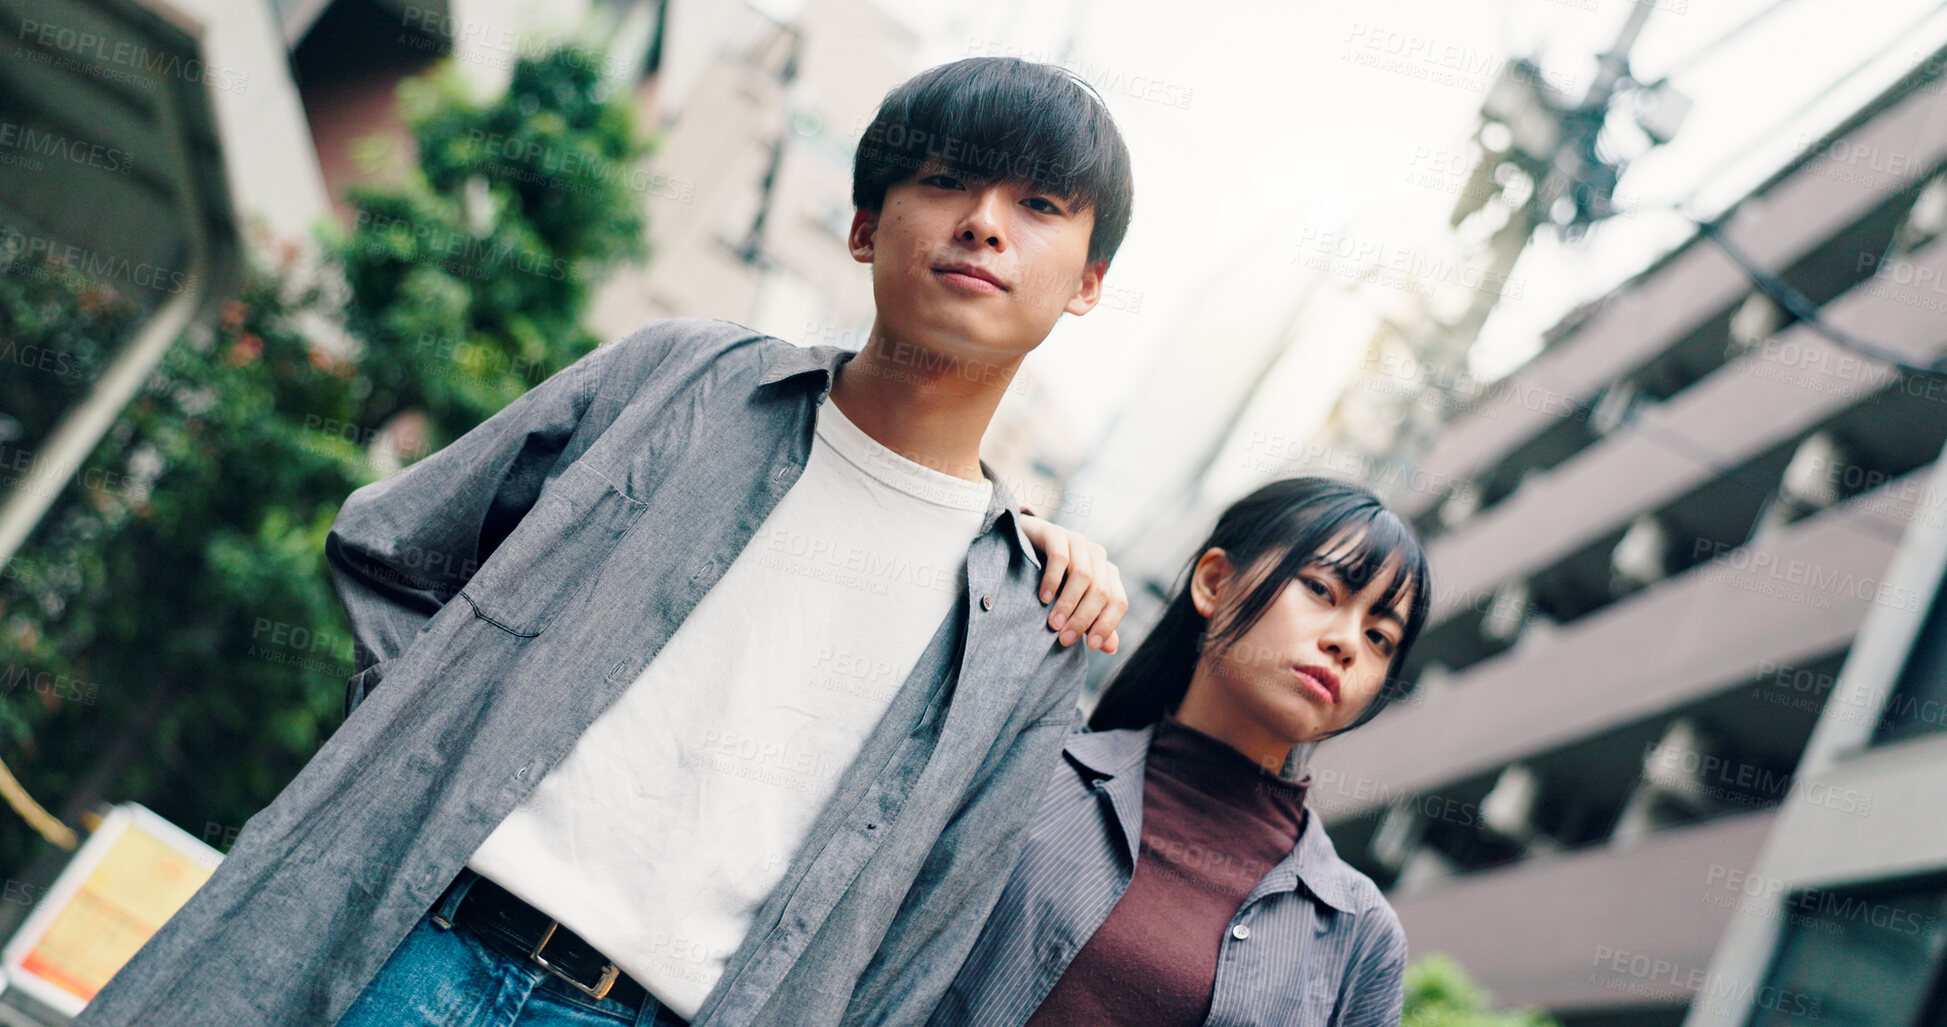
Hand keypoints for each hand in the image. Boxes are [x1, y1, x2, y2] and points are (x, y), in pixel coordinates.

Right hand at [1016, 512, 1127, 652]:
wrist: (1026, 544)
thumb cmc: (1055, 580)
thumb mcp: (1074, 603)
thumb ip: (1092, 623)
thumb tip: (1111, 648)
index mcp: (1108, 574)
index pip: (1118, 602)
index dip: (1107, 625)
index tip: (1090, 647)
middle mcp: (1098, 557)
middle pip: (1101, 592)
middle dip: (1083, 619)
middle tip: (1064, 639)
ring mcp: (1078, 543)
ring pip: (1083, 576)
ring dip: (1068, 604)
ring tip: (1053, 624)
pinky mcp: (1056, 534)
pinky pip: (1060, 558)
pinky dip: (1053, 581)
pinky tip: (1043, 598)